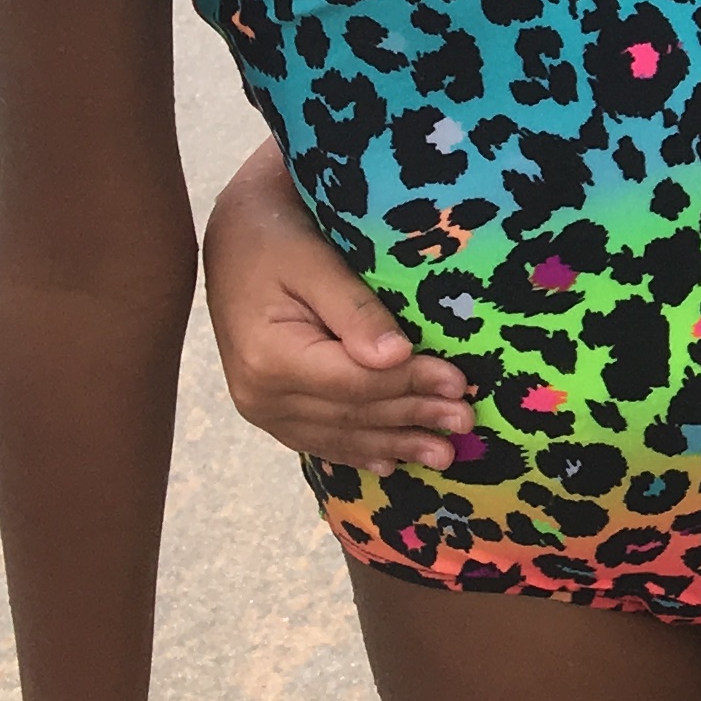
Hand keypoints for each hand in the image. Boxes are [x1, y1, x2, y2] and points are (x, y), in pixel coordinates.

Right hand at [200, 147, 468, 471]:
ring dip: (394, 444)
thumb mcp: (316, 261)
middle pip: (353, 414)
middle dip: (414, 418)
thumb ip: (355, 310)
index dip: (411, 385)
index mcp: (270, 358)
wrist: (233, 241)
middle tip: (466, 423)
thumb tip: (397, 356)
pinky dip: (357, 450)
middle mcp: (260, 394)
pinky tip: (390, 461)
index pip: (357, 383)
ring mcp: (260, 408)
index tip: (460, 385)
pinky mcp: (267, 408)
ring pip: (339, 434)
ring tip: (444, 455)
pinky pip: (317, 438)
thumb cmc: (277, 239)